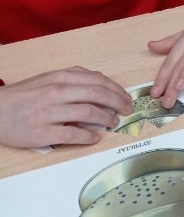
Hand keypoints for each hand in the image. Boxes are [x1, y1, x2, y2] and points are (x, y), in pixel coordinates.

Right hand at [0, 67, 132, 147]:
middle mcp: (56, 92)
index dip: (116, 90)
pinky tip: (95, 138)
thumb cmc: (23, 96)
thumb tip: (99, 83)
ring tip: (113, 123)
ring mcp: (49, 113)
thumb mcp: (48, 78)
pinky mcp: (43, 133)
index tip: (125, 97)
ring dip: (106, 119)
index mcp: (59, 78)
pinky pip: (73, 135)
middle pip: (97, 95)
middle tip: (126, 110)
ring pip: (88, 114)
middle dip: (117, 103)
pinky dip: (88, 137)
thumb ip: (73, 78)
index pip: (97, 80)